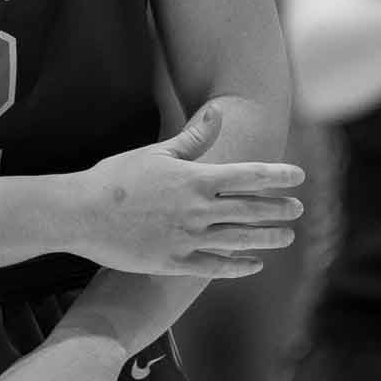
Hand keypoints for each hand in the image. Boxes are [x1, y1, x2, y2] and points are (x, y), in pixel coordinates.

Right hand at [75, 106, 302, 277]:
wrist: (82, 213)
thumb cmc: (116, 178)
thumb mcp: (157, 153)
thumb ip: (193, 138)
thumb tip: (218, 113)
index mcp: (195, 179)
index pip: (249, 176)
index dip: (277, 175)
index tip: (298, 176)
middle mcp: (197, 210)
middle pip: (250, 209)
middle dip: (279, 208)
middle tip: (298, 209)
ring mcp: (187, 239)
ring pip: (239, 239)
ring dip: (268, 238)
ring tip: (287, 237)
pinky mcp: (173, 262)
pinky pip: (215, 267)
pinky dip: (238, 266)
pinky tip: (254, 265)